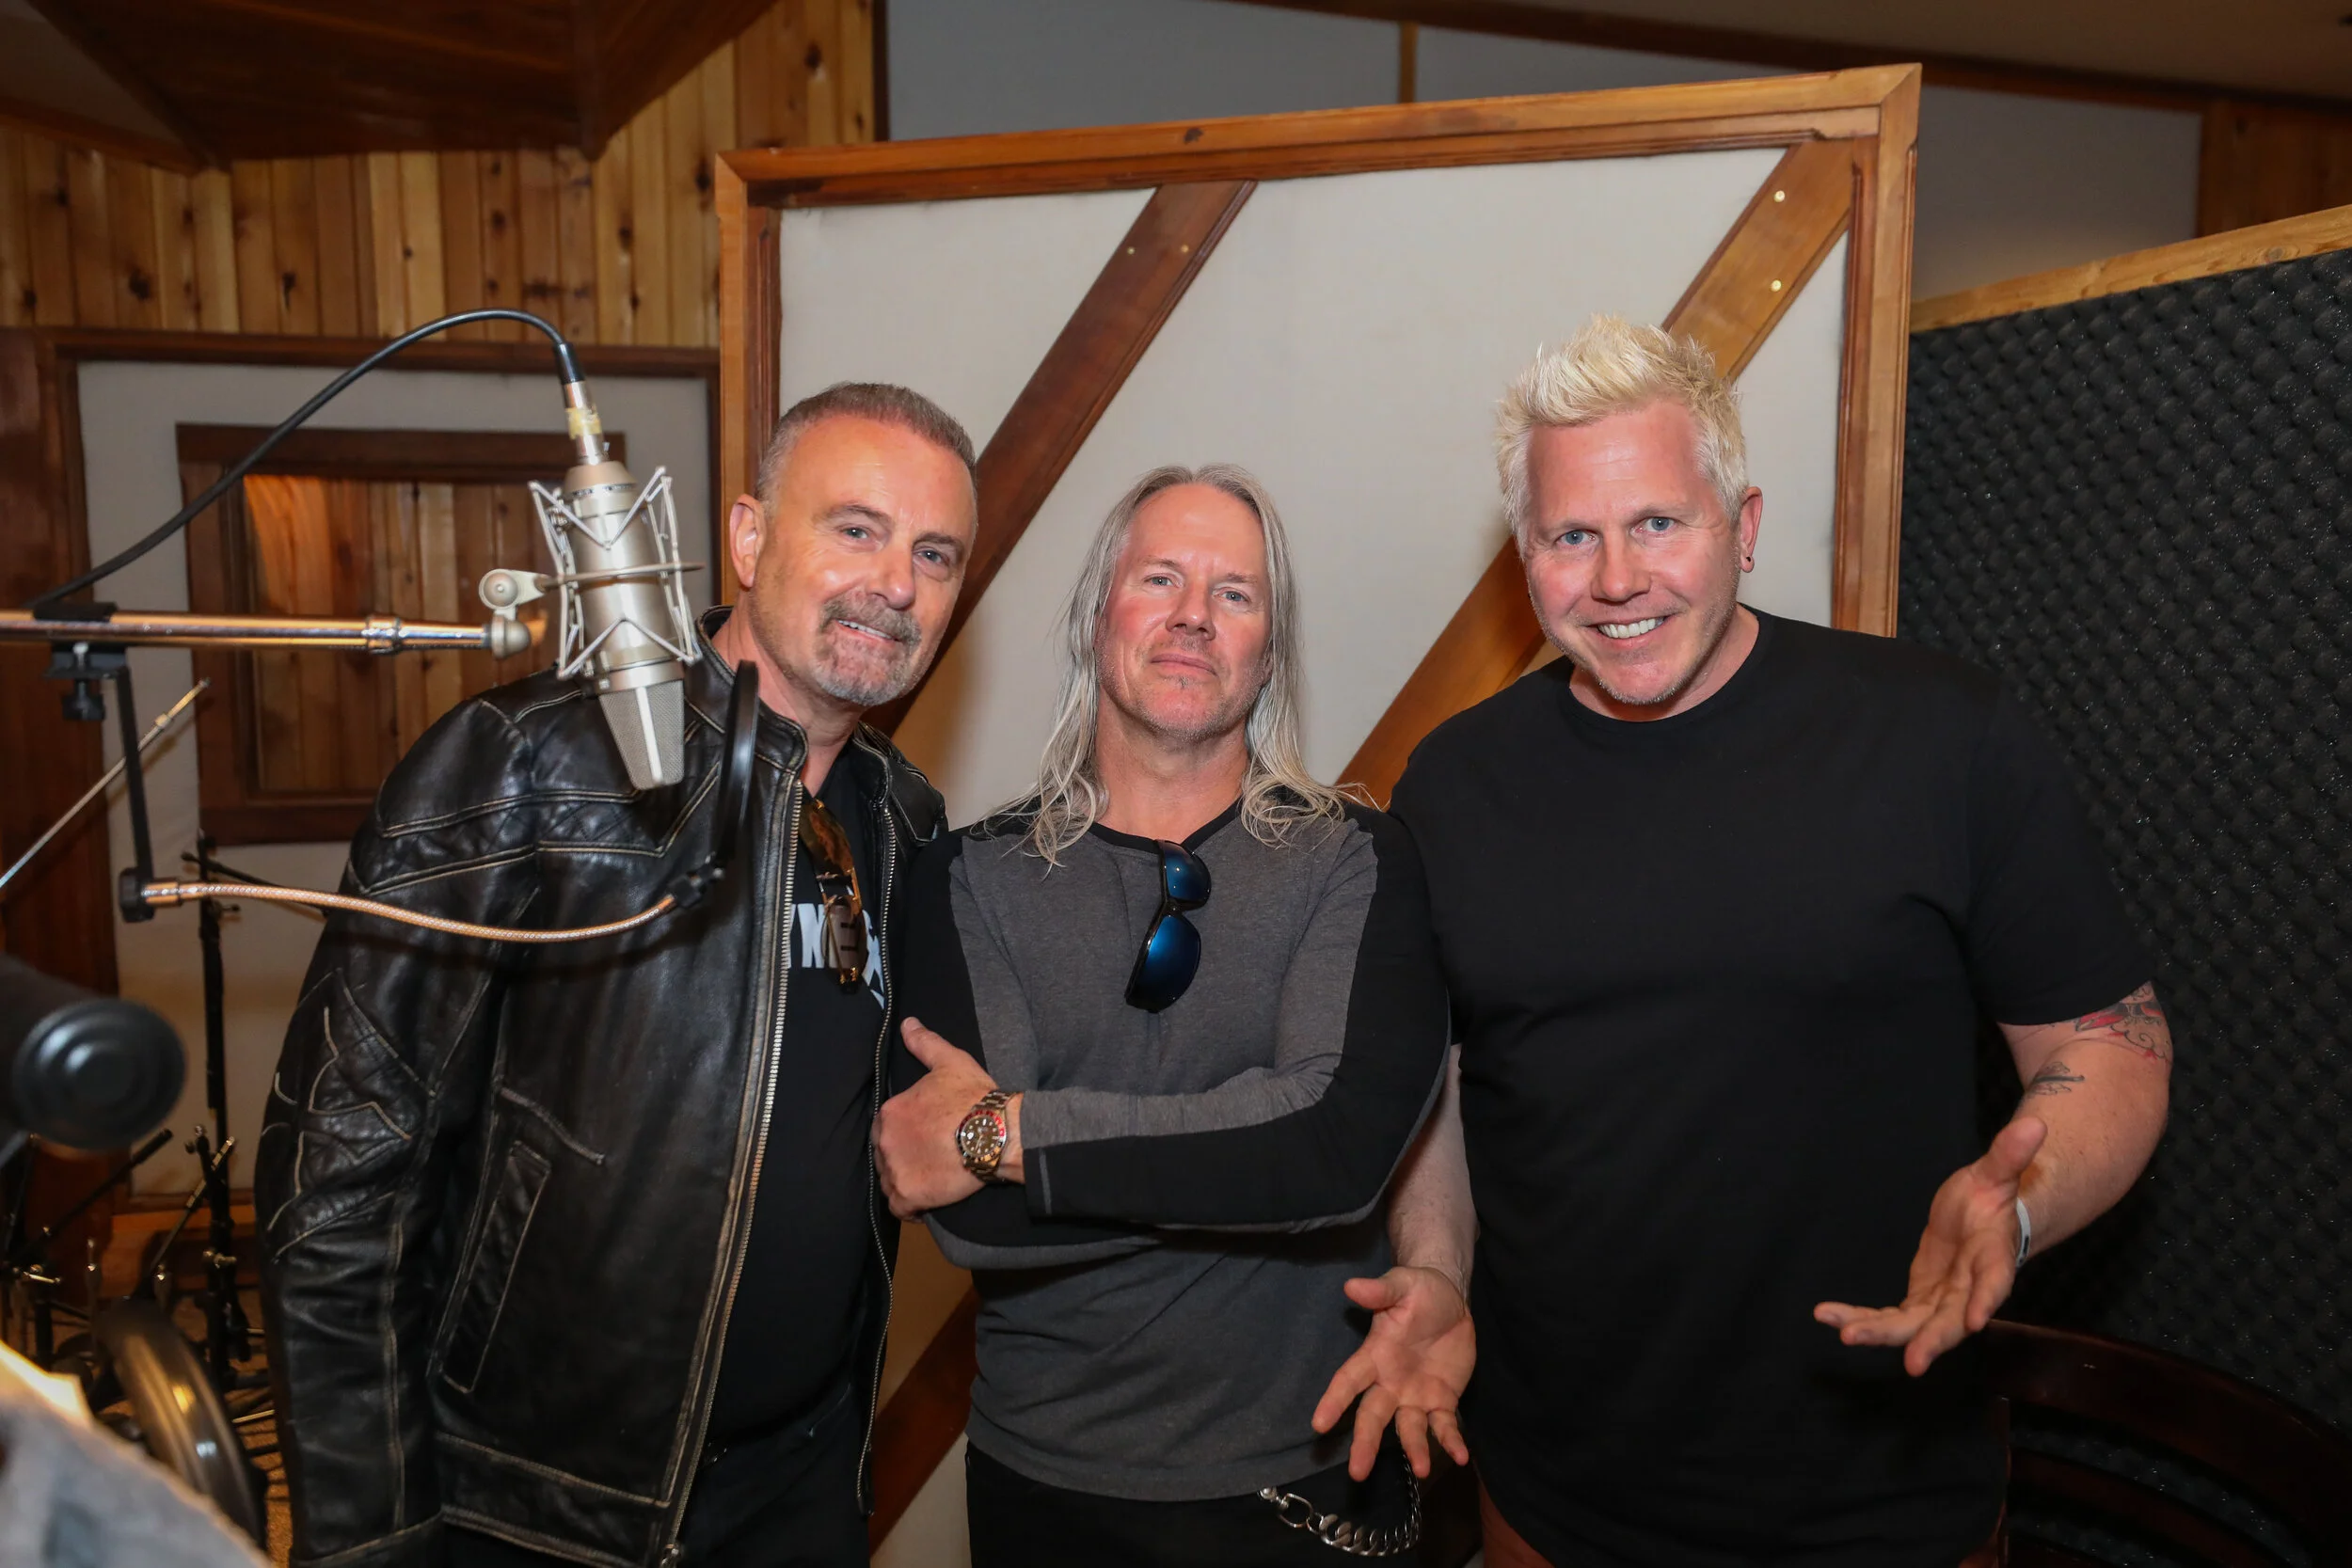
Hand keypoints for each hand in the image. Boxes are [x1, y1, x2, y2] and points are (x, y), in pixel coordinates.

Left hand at [874, 1017, 1000, 1219]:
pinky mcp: (908, 1195)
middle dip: (903, 1158)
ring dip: (906, 1182)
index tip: (924, 1137)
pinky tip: (926, 1203)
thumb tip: (907, 1023)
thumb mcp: (950, 1062)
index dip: (904, 1134)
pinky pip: (900, 1208)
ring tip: (931, 1180)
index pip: (886, 1127)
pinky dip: (910, 1208)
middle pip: (886, 1155)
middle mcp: (885, 1141)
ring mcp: (894, 1170)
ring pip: (890, 1182)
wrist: (997, 1133)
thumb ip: (925, 1044)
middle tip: (930, 1159)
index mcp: (890, 1111)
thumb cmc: (974, 1097)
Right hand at [1310, 1266, 1475, 1480]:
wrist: (1451, 1301)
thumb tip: (1351, 1286)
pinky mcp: (1442, 1401)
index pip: (1349, 1380)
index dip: (1334, 1401)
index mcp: (1375, 1355)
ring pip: (1409, 1428)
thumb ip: (1379, 1291)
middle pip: (1373, 1416)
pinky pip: (1444, 1426)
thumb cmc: (1418, 1292)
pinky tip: (1461, 1455)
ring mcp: (1415, 1395)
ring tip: (1421, 1469)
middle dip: (1365, 1443)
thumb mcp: (1402, 1285)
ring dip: (1414, 1449)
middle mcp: (1390, 1383)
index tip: (1319, 1425)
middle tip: (1357, 1473)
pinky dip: (1451, 1441)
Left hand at [1815, 1117, 2046, 1376]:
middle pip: (1952, 1321)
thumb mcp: (1997, 1172)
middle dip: (1930, 1340)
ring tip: (1844, 1334)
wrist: (1983, 1217)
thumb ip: (2010, 1154)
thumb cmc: (1993, 1195)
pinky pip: (1888, 1317)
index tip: (1974, 1321)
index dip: (1986, 1301)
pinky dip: (1860, 1319)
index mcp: (1993, 1259)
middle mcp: (1969, 1290)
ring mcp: (1942, 1299)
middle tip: (1911, 1363)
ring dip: (1880, 1333)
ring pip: (1912, 1326)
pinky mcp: (1920, 1300)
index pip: (1993, 1283)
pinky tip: (1827, 1316)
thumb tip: (2033, 1125)